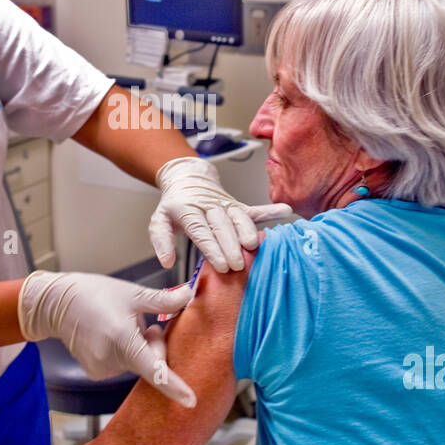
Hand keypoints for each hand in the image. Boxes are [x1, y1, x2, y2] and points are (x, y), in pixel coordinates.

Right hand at [18, 270, 196, 406]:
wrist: (57, 304)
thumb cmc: (94, 294)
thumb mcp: (132, 293)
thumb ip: (163, 301)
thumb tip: (190, 295)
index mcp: (124, 339)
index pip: (154, 369)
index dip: (175, 387)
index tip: (191, 401)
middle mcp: (112, 359)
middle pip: (151, 362)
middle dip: (156, 344)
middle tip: (148, 323)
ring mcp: (102, 369)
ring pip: (138, 363)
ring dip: (139, 348)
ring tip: (121, 326)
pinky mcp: (95, 373)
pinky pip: (123, 366)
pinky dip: (125, 353)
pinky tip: (111, 336)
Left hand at [149, 156, 291, 271]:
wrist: (187, 178)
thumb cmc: (175, 205)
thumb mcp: (159, 220)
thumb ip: (161, 241)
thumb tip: (167, 262)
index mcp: (188, 210)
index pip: (201, 231)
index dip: (212, 248)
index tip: (221, 265)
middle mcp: (209, 207)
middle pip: (222, 227)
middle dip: (231, 246)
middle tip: (238, 265)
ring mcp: (225, 205)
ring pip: (239, 217)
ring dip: (247, 231)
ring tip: (254, 246)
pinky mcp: (236, 205)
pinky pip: (254, 209)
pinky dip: (270, 210)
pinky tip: (285, 211)